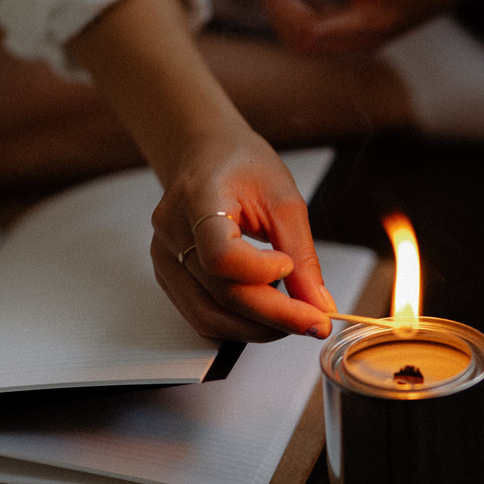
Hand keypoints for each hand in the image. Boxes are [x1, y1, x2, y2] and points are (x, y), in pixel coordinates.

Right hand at [150, 134, 334, 342]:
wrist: (205, 155)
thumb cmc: (240, 165)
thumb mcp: (283, 198)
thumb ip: (302, 254)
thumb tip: (318, 304)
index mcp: (198, 198)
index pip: (221, 255)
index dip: (259, 272)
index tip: (290, 267)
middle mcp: (172, 231)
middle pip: (222, 293)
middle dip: (275, 316)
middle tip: (316, 320)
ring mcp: (164, 257)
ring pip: (209, 316)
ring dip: (257, 328)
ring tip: (294, 319)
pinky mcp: (168, 277)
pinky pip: (201, 316)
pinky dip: (238, 323)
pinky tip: (265, 313)